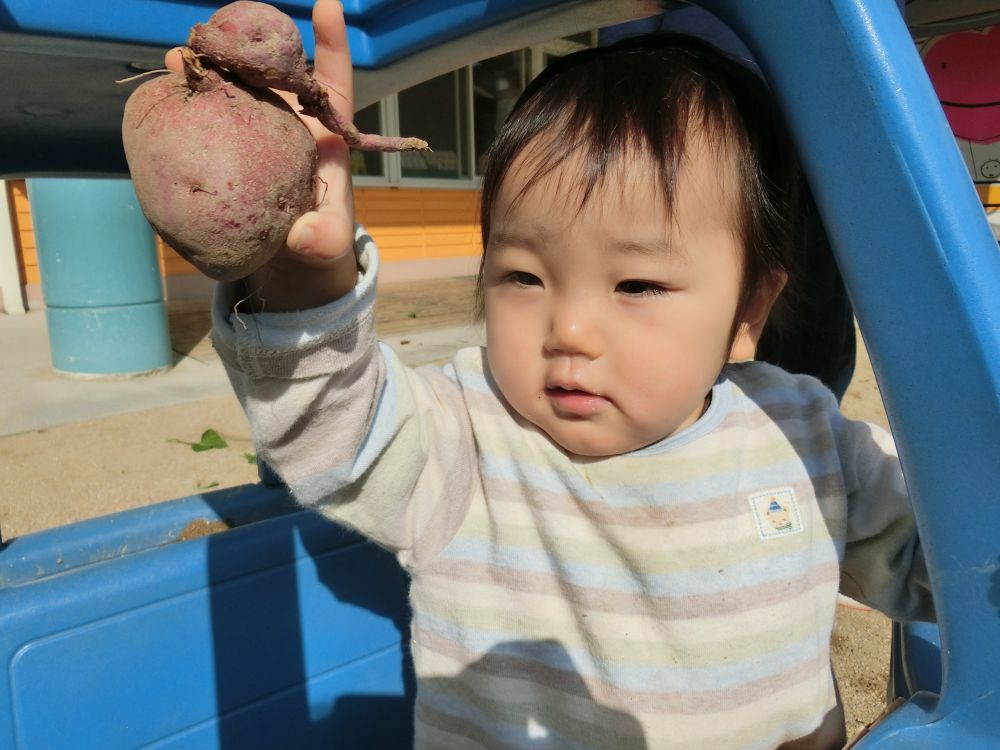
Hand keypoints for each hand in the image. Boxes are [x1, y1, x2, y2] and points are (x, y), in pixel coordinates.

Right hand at [166, 0, 358, 308]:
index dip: (331, 44)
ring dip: (208, 65)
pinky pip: (206, 115)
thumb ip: (324, 240)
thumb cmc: (316, 238)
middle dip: (250, 44)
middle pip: (272, 71)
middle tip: (224, 28)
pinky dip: (188, 98)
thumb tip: (306, 237)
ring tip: (181, 54)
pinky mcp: (224, 143)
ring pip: (233, 85)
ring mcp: (252, 128)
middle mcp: (287, 120)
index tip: (328, 7)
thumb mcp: (326, 242)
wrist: (282, 253)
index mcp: (322, 135)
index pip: (332, 82)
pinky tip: (167, 87)